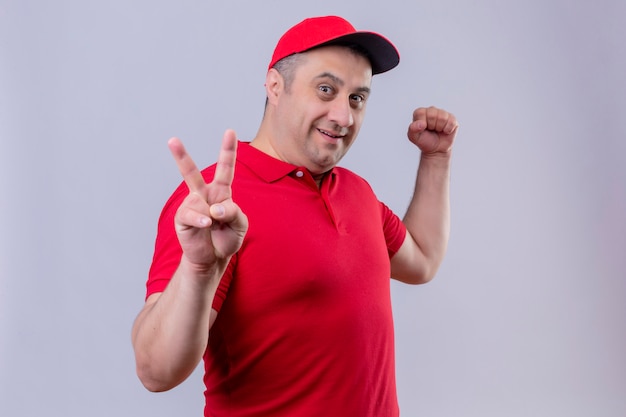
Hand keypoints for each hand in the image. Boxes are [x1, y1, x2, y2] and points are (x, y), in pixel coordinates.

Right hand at [168, 129, 247, 270]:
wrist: (213, 259)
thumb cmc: (227, 238)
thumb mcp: (240, 224)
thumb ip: (233, 212)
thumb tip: (213, 208)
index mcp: (221, 192)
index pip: (226, 168)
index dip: (228, 150)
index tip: (229, 131)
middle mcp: (203, 195)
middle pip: (191, 172)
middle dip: (181, 156)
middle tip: (172, 140)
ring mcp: (191, 205)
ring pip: (200, 200)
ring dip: (214, 215)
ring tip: (214, 226)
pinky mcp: (182, 218)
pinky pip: (192, 214)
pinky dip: (202, 220)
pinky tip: (206, 224)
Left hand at [407, 106, 458, 154]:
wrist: (436, 149)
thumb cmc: (424, 141)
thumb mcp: (414, 137)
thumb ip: (413, 129)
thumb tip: (421, 123)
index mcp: (420, 112)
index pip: (421, 113)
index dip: (422, 124)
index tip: (423, 129)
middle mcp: (431, 110)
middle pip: (433, 115)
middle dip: (432, 126)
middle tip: (431, 131)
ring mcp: (442, 113)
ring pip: (443, 118)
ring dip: (440, 128)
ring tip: (438, 130)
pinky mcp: (452, 118)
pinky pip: (451, 121)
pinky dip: (448, 130)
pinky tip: (445, 131)